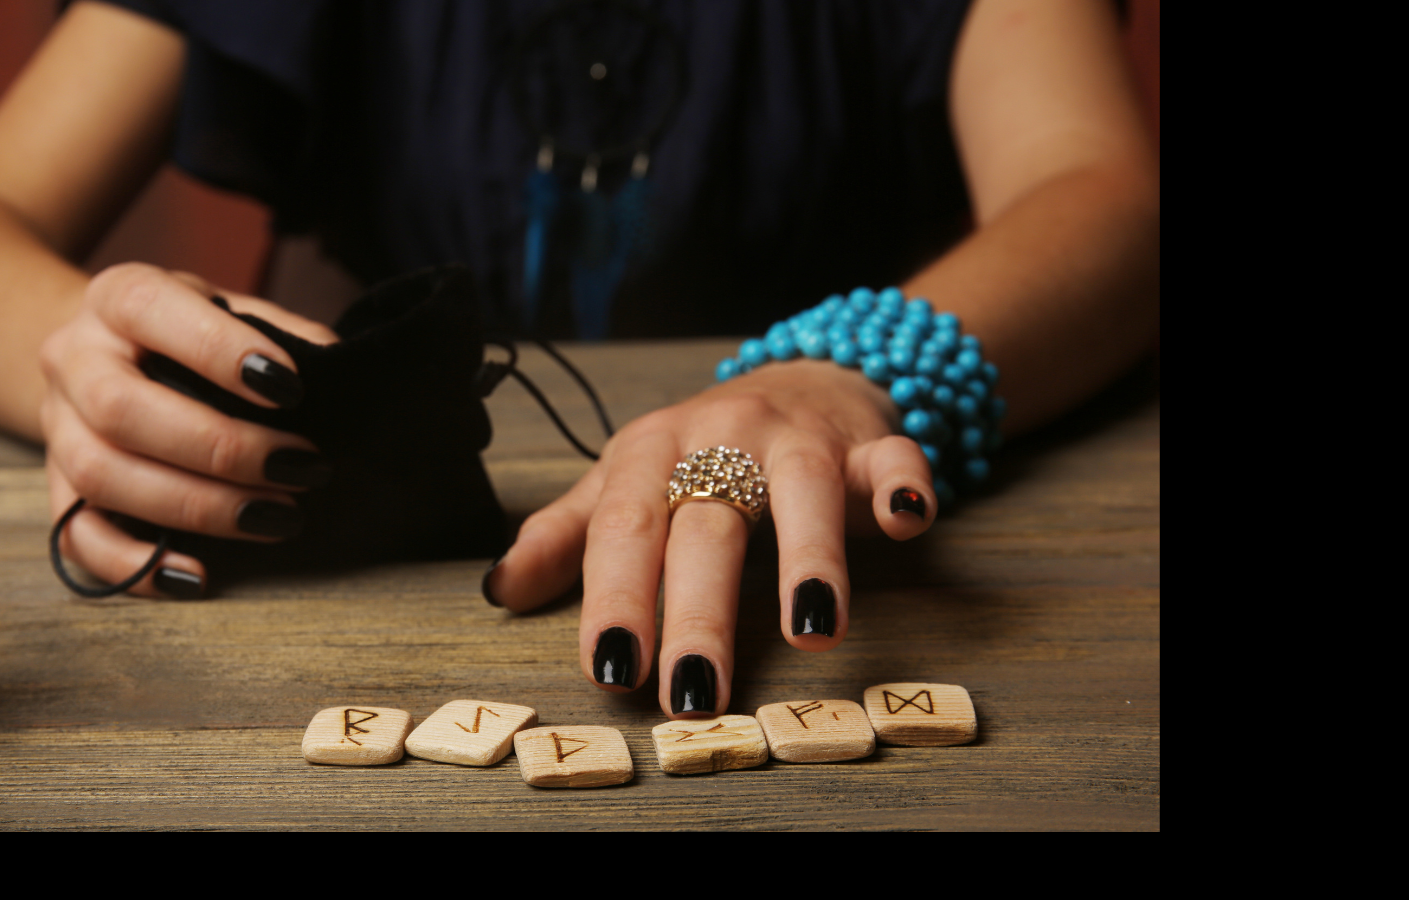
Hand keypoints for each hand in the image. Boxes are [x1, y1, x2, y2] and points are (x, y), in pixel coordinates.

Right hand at [40, 263, 339, 597]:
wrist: (103, 353)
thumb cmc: (186, 335)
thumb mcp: (229, 308)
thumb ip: (279, 332)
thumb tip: (335, 372)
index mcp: (117, 298)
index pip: (150, 311)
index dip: (219, 350)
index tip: (291, 388)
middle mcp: (72, 358)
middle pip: (120, 408)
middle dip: (219, 448)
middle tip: (300, 468)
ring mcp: (56, 427)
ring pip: (101, 476)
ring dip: (195, 507)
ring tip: (276, 518)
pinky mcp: (57, 488)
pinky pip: (76, 539)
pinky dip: (135, 566)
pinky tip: (197, 576)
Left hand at [484, 358, 936, 716]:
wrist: (800, 376)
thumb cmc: (702, 450)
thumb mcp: (624, 483)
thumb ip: (566, 537)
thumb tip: (500, 592)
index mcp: (650, 454)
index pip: (625, 531)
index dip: (616, 600)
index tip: (610, 669)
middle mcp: (721, 438)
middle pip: (706, 527)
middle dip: (698, 613)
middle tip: (692, 690)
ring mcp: (797, 437)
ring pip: (802, 492)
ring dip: (809, 560)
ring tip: (812, 630)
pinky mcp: (868, 441)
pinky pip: (891, 456)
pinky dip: (903, 483)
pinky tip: (908, 518)